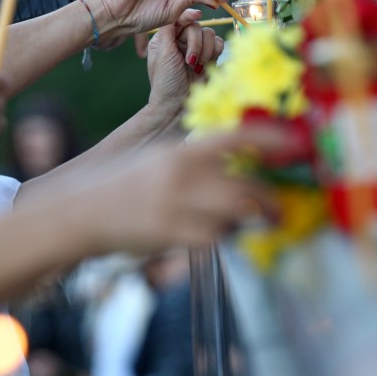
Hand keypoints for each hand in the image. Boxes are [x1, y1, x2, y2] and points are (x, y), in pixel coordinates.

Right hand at [66, 126, 283, 254]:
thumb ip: (193, 162)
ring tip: (236, 222)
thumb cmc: (121, 183)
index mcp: (180, 150)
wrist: (80, 211)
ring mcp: (178, 206)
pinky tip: (207, 233)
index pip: (236, 137)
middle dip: (270, 201)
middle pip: (247, 188)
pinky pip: (214, 238)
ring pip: (235, 216)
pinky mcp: (172, 234)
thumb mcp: (156, 159)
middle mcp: (182, 175)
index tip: (296, 144)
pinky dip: (219, 236)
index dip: (272, 139)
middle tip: (278, 209)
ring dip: (242, 221)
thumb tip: (236, 168)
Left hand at [145, 9, 223, 117]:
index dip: (189, 16)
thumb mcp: (162, 53)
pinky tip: (206, 66)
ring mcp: (196, 49)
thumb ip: (169, 29)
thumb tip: (180, 10)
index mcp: (166, 37)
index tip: (196, 16)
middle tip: (189, 62)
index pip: (180, 18)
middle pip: (198, 26)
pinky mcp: (210, 57)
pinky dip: (215, 53)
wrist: (177, 107)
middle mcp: (181, 40)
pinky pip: (219, 44)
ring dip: (205, 51)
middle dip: (196, 43)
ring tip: (196, 68)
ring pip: (210, 34)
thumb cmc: (166, 82)